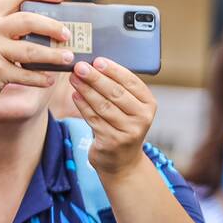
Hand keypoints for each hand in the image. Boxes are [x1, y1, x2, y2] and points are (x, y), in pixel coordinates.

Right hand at [0, 0, 72, 109]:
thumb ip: (10, 28)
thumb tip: (51, 25)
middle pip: (29, 20)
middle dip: (53, 27)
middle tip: (68, 34)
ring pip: (32, 50)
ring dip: (54, 56)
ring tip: (68, 58)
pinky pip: (27, 74)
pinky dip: (41, 78)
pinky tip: (50, 80)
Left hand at [69, 57, 156, 176]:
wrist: (122, 161)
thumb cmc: (123, 126)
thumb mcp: (130, 108)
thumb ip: (119, 89)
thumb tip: (96, 65)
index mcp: (149, 104)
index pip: (131, 82)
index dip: (113, 70)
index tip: (97, 60)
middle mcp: (142, 118)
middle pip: (116, 93)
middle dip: (96, 78)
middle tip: (80, 67)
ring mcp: (128, 131)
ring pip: (103, 105)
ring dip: (86, 90)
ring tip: (73, 78)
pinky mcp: (111, 142)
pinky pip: (93, 119)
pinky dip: (82, 105)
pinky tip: (75, 94)